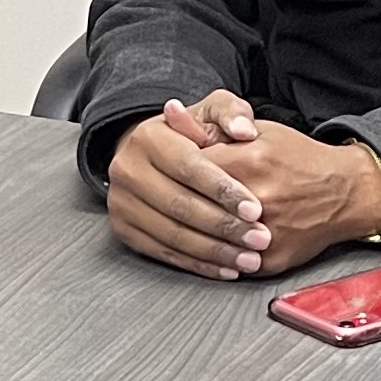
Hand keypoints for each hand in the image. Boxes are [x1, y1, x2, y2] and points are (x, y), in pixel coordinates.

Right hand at [105, 95, 269, 277]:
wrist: (156, 157)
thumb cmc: (195, 135)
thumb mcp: (214, 111)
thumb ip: (233, 113)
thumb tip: (244, 131)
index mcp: (148, 137)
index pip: (188, 167)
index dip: (223, 190)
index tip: (255, 209)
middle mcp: (127, 169)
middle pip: (179, 204)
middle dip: (223, 226)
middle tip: (259, 239)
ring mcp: (121, 202)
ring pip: (171, 234)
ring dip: (214, 251)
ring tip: (249, 259)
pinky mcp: (124, 229)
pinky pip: (163, 252)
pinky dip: (198, 264)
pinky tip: (226, 269)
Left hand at [182, 92, 380, 276]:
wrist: (344, 191)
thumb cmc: (298, 158)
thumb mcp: (256, 131)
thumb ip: (208, 127)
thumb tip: (169, 113)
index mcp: (250, 161)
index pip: (190, 170)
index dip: (174, 172)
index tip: (167, 173)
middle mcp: (259, 200)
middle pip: (196, 208)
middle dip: (179, 204)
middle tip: (169, 200)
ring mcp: (266, 234)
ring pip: (211, 241)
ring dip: (194, 234)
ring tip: (187, 223)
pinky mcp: (272, 260)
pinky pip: (231, 264)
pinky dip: (219, 256)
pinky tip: (211, 245)